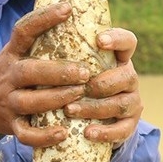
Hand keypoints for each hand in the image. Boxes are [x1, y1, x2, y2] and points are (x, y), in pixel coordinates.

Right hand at [0, 2, 90, 146]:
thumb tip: (70, 8)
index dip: (44, 18)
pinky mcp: (9, 124)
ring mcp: (7, 102)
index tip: (68, 8)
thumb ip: (37, 40)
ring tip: (80, 95)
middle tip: (84, 72)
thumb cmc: (8, 73)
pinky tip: (64, 133)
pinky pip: (26, 133)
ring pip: (30, 102)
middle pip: (29, 72)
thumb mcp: (15, 53)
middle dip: (58, 72)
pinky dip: (44, 136)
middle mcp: (8, 77)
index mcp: (11, 54)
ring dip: (56, 99)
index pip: (24, 30)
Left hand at [64, 27, 142, 145]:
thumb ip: (60, 51)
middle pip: (127, 76)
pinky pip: (122, 130)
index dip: (117, 39)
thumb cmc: (72, 82)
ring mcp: (130, 102)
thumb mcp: (69, 65)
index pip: (127, 42)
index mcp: (116, 58)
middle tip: (76, 86)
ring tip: (69, 110)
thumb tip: (32, 28)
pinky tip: (87, 133)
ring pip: (121, 104)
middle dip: (100, 83)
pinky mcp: (127, 125)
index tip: (99, 40)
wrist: (86, 118)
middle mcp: (128, 78)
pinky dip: (105, 132)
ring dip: (94, 108)